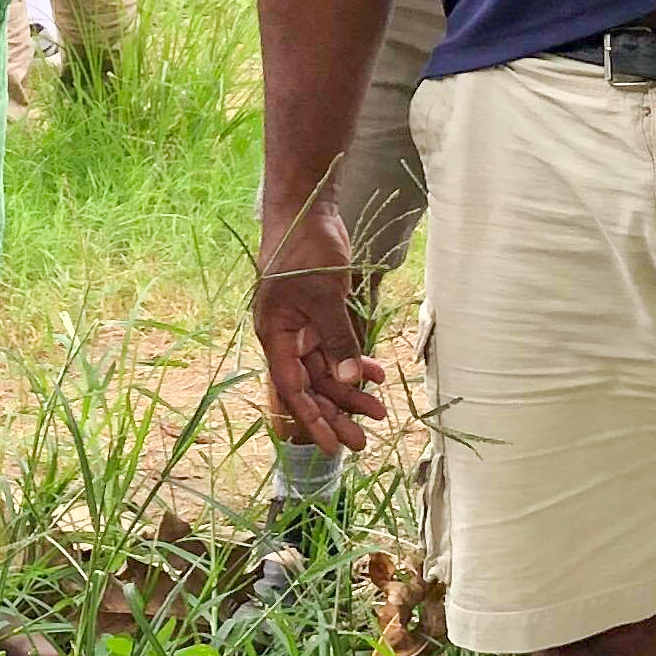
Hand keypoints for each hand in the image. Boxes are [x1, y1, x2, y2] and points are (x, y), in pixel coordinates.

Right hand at [253, 191, 386, 453]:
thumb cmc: (305, 248)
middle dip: (337, 413)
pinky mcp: (318, 314)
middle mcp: (285, 336)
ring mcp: (301, 326)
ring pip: (326, 369)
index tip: (334, 448)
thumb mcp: (323, 294)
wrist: (305, 207)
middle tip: (365, 441)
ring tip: (381, 411)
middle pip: (311, 386)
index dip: (314, 420)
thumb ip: (337, 337)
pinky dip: (356, 360)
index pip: (293, 389)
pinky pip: (336, 347)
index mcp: (274, 334)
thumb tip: (350, 377)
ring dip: (352, 390)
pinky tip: (378, 373)